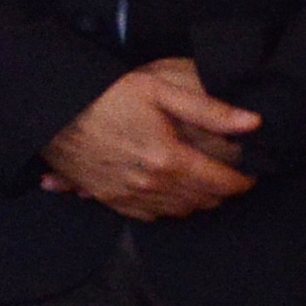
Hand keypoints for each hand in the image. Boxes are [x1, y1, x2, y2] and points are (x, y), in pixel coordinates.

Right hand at [43, 57, 257, 220]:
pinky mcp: (109, 198)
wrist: (52, 110)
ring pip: (178, 211)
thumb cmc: (106, 95)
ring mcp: (127, 195)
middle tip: (229, 178)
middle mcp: (150, 185)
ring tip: (204, 185)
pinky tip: (170, 194)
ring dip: (196, 202)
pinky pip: (149, 215)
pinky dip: (167, 209)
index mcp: (168, 159)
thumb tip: (253, 123)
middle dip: (221, 192)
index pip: (221, 183)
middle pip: (202, 201)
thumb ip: (209, 109)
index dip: (242, 181)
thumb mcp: (160, 90)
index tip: (251, 174)